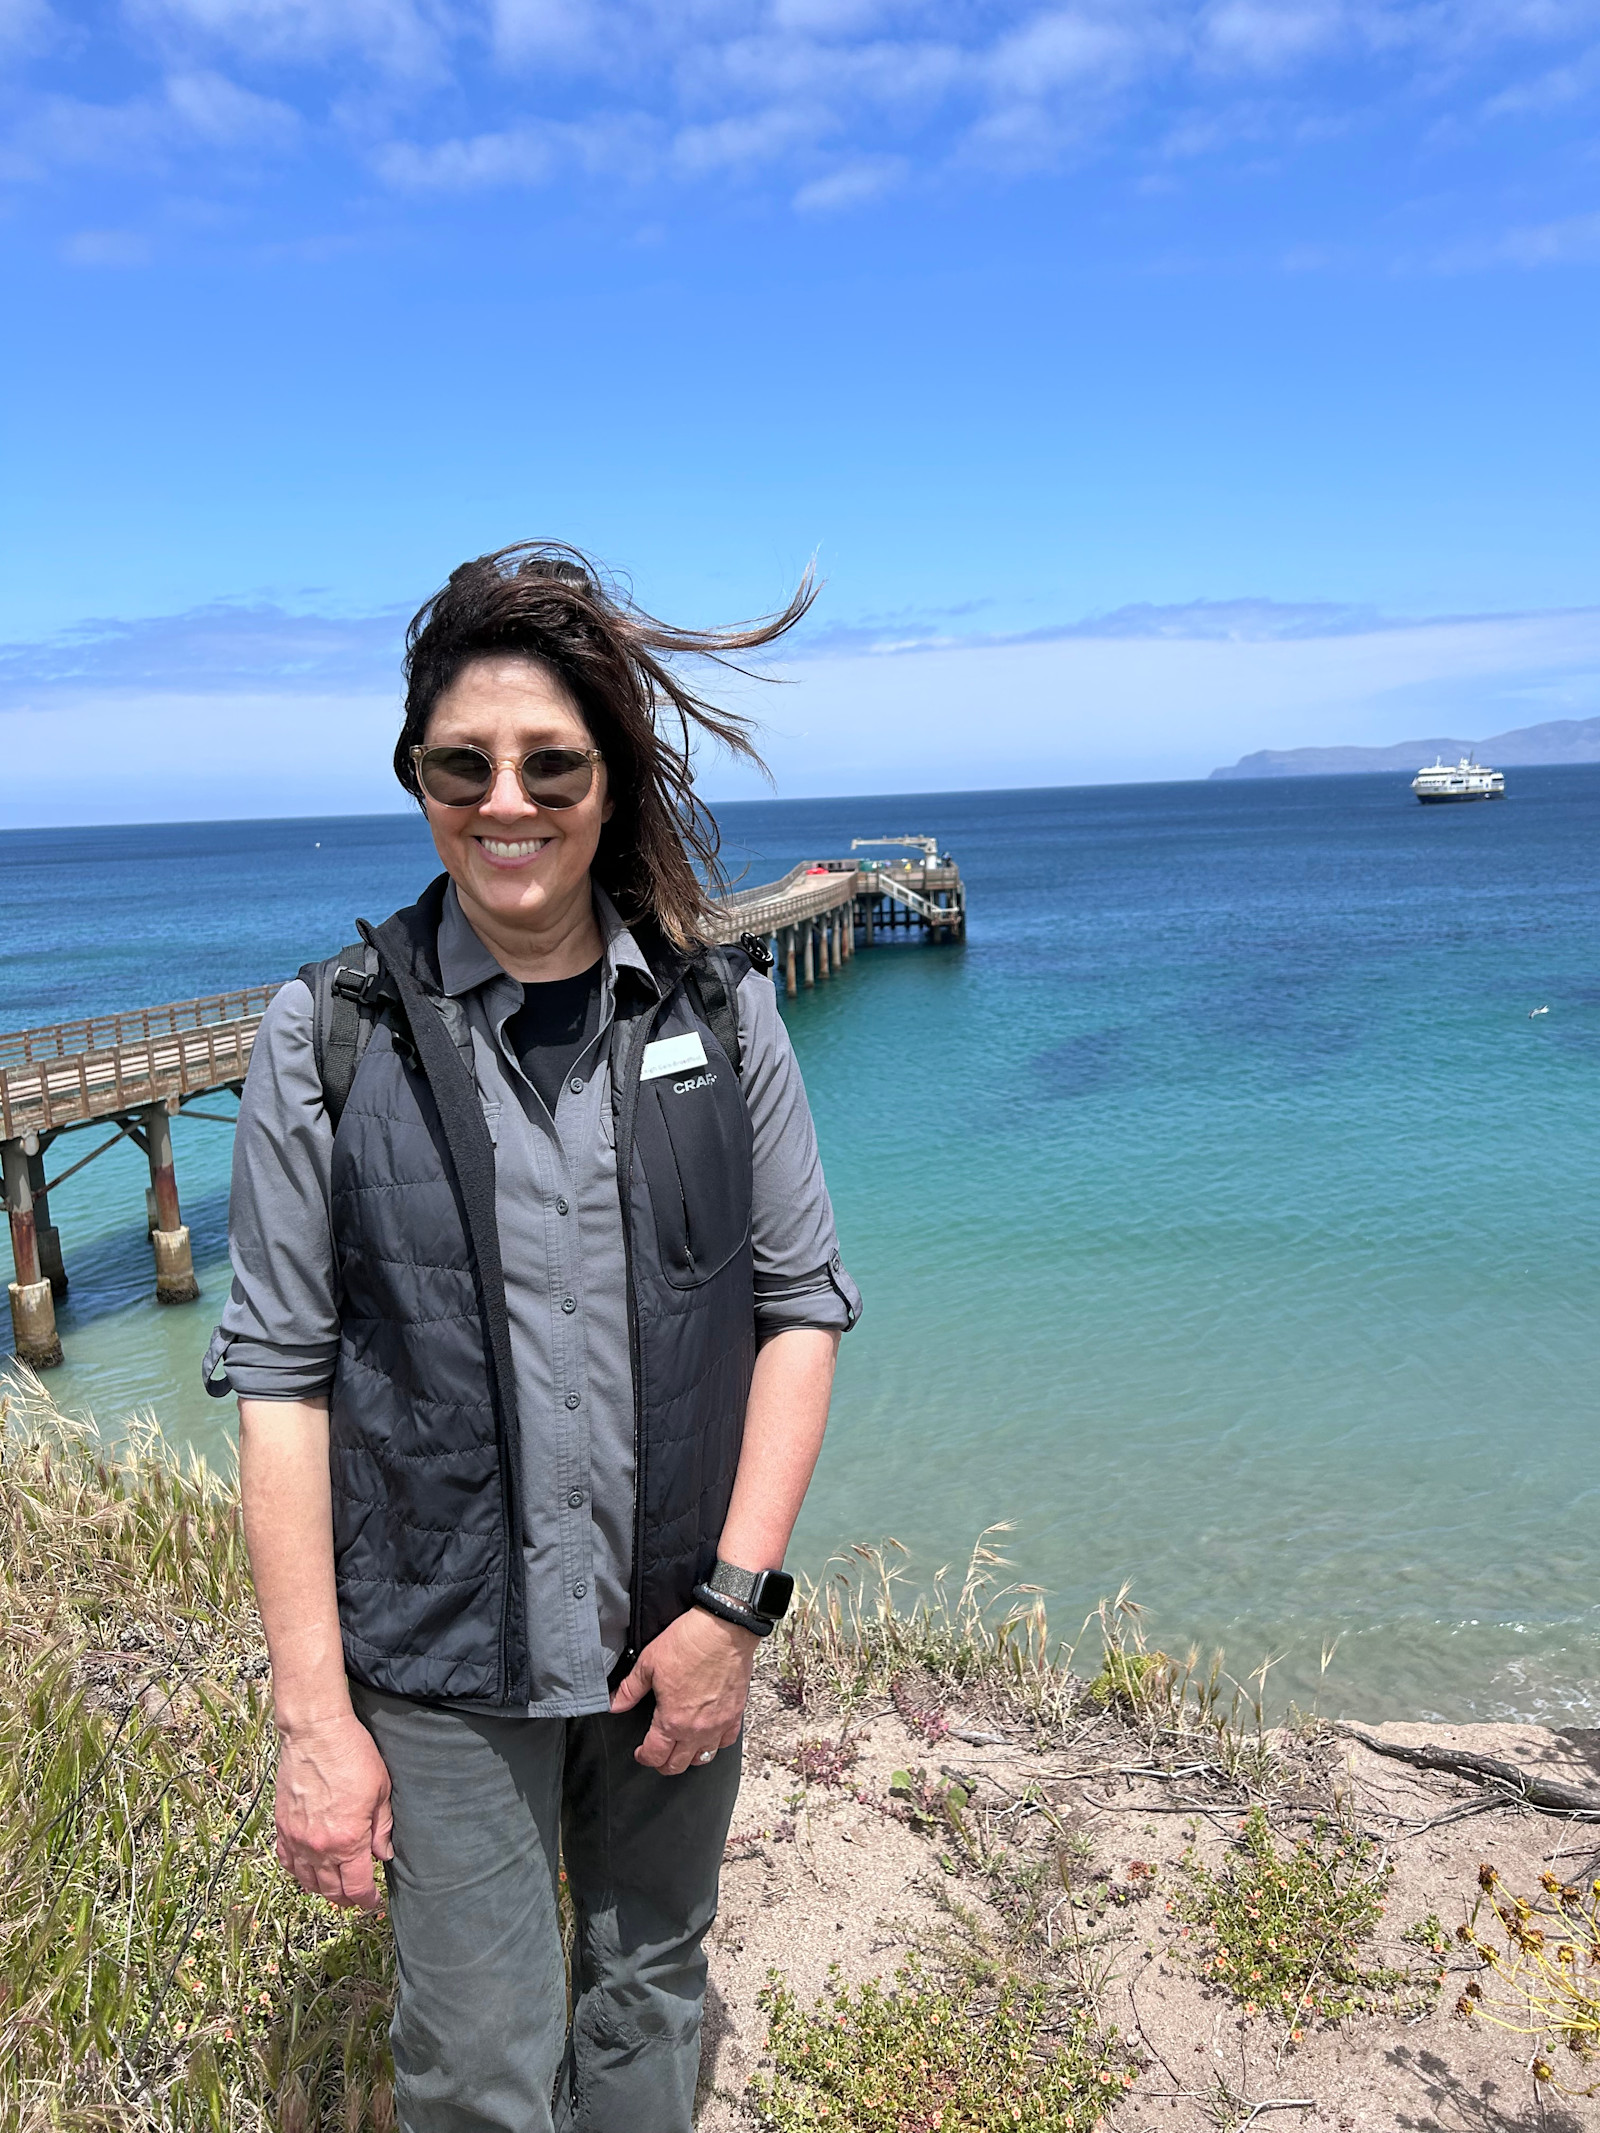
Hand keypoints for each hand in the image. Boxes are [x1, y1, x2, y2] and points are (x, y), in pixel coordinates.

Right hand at [273, 1710, 393, 1909]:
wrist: (315, 1732)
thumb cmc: (352, 1755)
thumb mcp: (381, 1790)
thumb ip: (382, 1828)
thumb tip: (383, 1854)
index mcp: (348, 1841)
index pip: (357, 1887)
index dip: (367, 1900)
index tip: (373, 1902)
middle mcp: (319, 1847)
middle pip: (331, 1890)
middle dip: (346, 1899)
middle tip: (356, 1898)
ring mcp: (296, 1838)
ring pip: (307, 1880)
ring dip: (322, 1890)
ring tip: (334, 1889)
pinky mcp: (281, 1826)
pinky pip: (286, 1861)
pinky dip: (297, 1872)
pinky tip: (307, 1871)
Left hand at [610, 1607, 756, 1774]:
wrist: (723, 1629)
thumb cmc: (689, 1643)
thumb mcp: (648, 1663)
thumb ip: (629, 1689)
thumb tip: (614, 1704)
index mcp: (672, 1720)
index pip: (654, 1755)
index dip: (643, 1757)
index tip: (640, 1752)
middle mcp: (696, 1729)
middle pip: (677, 1765)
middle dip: (663, 1763)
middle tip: (658, 1754)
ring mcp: (718, 1724)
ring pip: (703, 1758)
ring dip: (689, 1757)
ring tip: (681, 1748)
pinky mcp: (735, 1714)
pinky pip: (726, 1741)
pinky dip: (716, 1743)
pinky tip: (709, 1735)